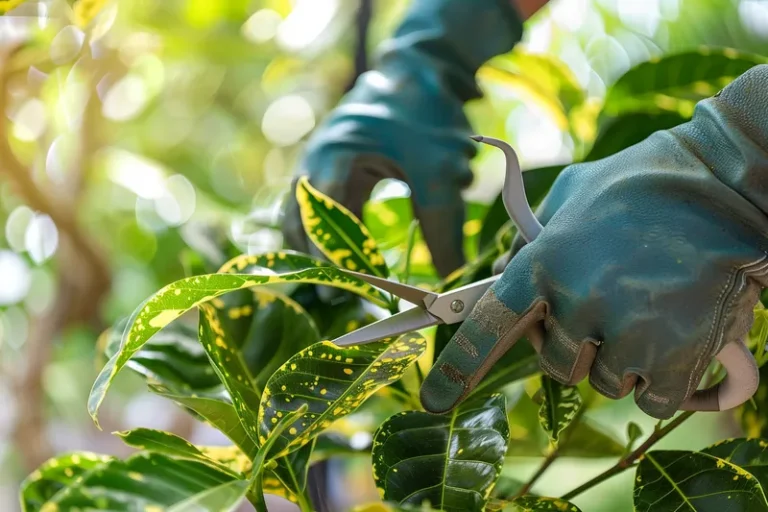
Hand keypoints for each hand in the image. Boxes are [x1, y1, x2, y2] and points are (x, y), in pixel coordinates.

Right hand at [281, 0, 523, 277]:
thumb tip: (449, 281)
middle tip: (336, 298)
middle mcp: (317, 157)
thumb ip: (442, 228)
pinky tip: (345, 258)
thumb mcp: (440, 171)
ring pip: (305, 216)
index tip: (344, 290)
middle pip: (301, 219)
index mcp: (336, 152)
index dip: (330, 255)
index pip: (321, 216)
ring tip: (338, 286)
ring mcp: (320, 161)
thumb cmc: (429, 115)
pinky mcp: (333, 167)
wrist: (422, 72)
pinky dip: (329, 235)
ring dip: (320, 250)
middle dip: (318, 259)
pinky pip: (319, 209)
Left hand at [420, 64, 767, 418]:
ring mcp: (626, 333)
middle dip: (576, 346)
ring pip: (605, 381)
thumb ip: (530, 239)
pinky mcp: (675, 357)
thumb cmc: (642, 183)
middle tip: (607, 309)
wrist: (724, 184)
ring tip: (649, 309)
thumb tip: (503, 273)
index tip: (436, 399)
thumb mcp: (569, 194)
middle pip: (557, 366)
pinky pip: (651, 401)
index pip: (488, 328)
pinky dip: (662, 381)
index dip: (458, 368)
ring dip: (621, 359)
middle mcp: (577, 303)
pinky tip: (675, 339)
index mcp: (543, 264)